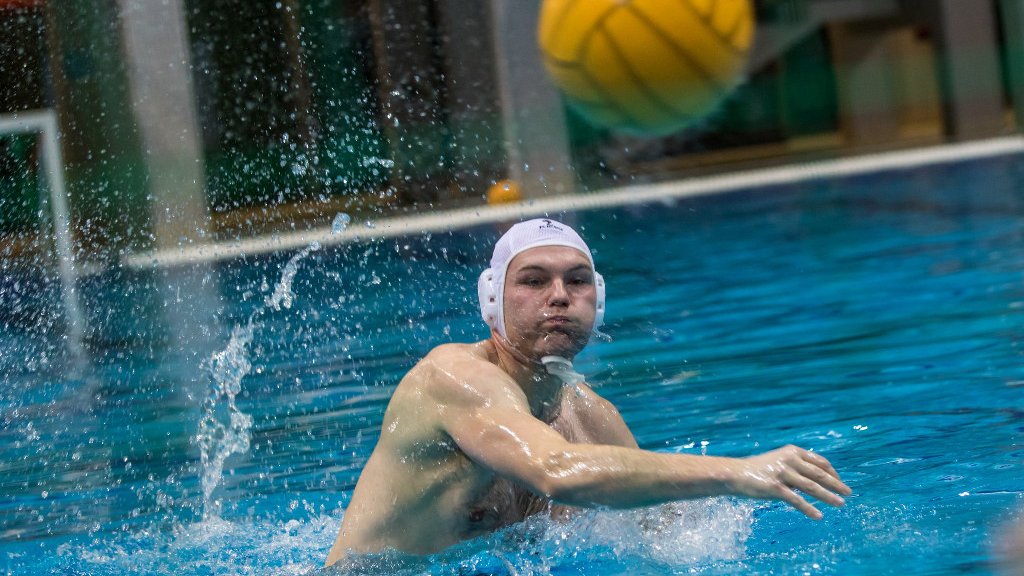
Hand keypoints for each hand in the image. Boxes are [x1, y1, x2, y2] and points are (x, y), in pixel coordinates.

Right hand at [731, 444, 850, 518]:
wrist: (735, 474)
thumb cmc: (758, 469)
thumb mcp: (779, 461)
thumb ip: (797, 466)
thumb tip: (817, 477)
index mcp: (792, 452)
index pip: (820, 462)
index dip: (833, 473)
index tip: (840, 482)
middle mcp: (789, 460)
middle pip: (819, 474)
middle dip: (836, 484)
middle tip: (849, 493)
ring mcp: (783, 474)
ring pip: (812, 487)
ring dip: (828, 497)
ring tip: (841, 504)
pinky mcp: (775, 488)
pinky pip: (796, 500)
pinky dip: (809, 509)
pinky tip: (818, 516)